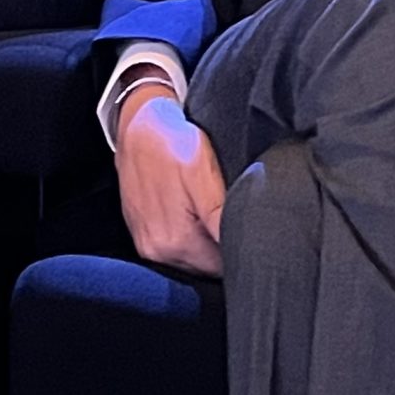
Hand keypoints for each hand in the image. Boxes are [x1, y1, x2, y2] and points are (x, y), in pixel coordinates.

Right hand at [114, 83, 226, 276]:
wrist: (139, 125)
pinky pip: (177, 250)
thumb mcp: (203, 173)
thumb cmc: (173, 143)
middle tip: (243, 220)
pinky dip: (193, 238)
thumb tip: (241, 246)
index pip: (222, 268)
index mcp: (176, 242)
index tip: (255, 233)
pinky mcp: (143, 235)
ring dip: (210, 245)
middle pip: (208, 268)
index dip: (242, 252)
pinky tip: (200, 215)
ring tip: (220, 215)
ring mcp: (148, 246)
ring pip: (194, 261)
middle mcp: (158, 252)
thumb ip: (220, 215)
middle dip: (227, 250)